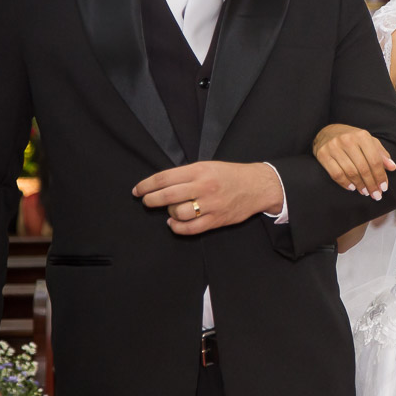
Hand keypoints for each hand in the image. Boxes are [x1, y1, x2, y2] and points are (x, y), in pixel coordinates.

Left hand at [133, 161, 283, 235]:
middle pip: (167, 196)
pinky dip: (177, 227)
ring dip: (169, 213)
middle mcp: (204, 187)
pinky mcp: (216, 219)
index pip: (165, 178)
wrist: (257, 186)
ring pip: (178, 213)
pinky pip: (190, 228)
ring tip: (170, 210)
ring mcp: (211, 205)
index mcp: (200, 170)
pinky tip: (174, 223)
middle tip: (146, 201)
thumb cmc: (230, 175)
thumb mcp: (208, 166)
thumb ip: (186, 174)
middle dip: (151, 200)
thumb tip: (160, 185)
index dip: (146, 185)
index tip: (138, 190)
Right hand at [312, 123, 395, 199]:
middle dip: (371, 184)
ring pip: (350, 172)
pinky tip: (352, 187)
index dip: (380, 176)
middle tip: (376, 194)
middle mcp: (348, 140)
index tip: (383, 187)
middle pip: (363, 168)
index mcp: (362, 135)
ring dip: (360, 185)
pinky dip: (345, 183)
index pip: (374, 160)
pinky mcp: (323, 154)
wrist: (326, 131)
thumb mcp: (368, 141)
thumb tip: (392, 167)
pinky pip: (336, 174)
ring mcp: (334, 147)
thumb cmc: (351, 138)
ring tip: (365, 192)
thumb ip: (380, 153)